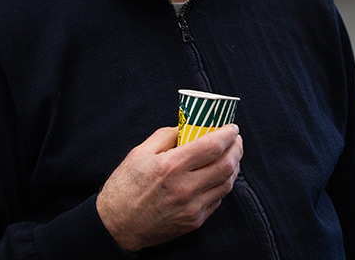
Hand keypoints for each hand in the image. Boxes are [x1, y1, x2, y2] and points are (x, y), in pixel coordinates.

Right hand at [95, 125, 242, 251]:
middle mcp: (185, 188)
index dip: (228, 134)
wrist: (116, 226)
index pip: (213, 146)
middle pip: (227, 165)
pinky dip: (222, 185)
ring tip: (230, 156)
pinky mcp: (194, 221)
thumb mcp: (139, 153)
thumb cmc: (125, 187)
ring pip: (227, 184)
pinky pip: (218, 200)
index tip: (232, 128)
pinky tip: (218, 176)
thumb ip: (166, 136)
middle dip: (237, 148)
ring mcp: (192, 207)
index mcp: (172, 166)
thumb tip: (187, 128)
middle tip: (236, 140)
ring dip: (234, 166)